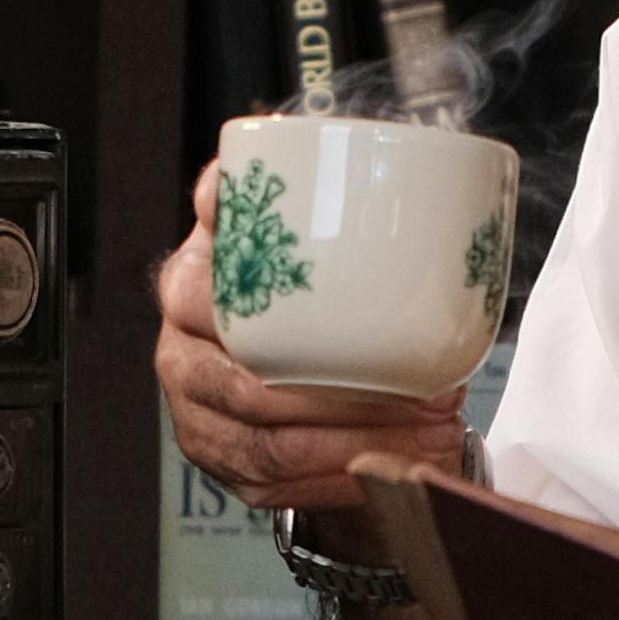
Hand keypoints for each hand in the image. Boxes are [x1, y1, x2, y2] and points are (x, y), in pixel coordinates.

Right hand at [153, 155, 474, 529]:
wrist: (276, 348)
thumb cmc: (289, 283)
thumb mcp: (286, 228)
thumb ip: (286, 188)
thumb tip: (320, 133)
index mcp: (192, 281)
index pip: (220, 296)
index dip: (298, 318)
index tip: (373, 325)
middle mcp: (183, 347)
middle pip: (253, 391)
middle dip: (354, 404)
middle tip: (436, 396)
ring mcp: (196, 411)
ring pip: (273, 447)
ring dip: (362, 450)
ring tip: (432, 437)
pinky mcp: (220, 462)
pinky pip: (277, 487)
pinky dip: (343, 484)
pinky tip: (395, 470)